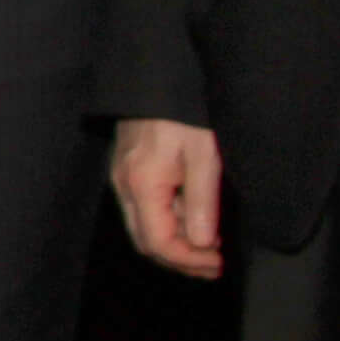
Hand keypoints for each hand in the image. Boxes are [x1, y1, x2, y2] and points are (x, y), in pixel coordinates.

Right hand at [111, 117, 223, 278]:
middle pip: (146, 241)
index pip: (159, 242)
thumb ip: (202, 202)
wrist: (158, 76)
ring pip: (143, 227)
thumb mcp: (205, 155)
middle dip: (180, 259)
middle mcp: (124, 185)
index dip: (189, 260)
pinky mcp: (128, 169)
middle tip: (213, 264)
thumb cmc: (185, 112)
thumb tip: (202, 243)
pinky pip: (143, 209)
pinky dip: (168, 223)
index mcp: (142, 184)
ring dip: (175, 243)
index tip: (217, 264)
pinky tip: (193, 217)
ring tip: (209, 245)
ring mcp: (122, 177)